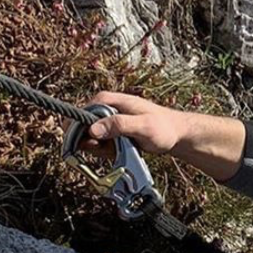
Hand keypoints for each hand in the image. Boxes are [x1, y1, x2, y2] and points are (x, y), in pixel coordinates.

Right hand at [70, 91, 188, 156]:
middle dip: (88, 141)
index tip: (77, 143)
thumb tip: (93, 129)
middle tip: (103, 149)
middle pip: (82, 126)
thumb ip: (119, 125)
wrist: (176, 135)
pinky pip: (99, 144)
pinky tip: (119, 152)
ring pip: (89, 137)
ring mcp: (108, 121)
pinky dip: (104, 151)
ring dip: (98, 148)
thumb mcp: (143, 126)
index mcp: (112, 101)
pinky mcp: (112, 132)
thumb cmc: (164, 127)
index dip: (76, 127)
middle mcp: (107, 109)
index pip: (83, 110)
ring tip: (117, 150)